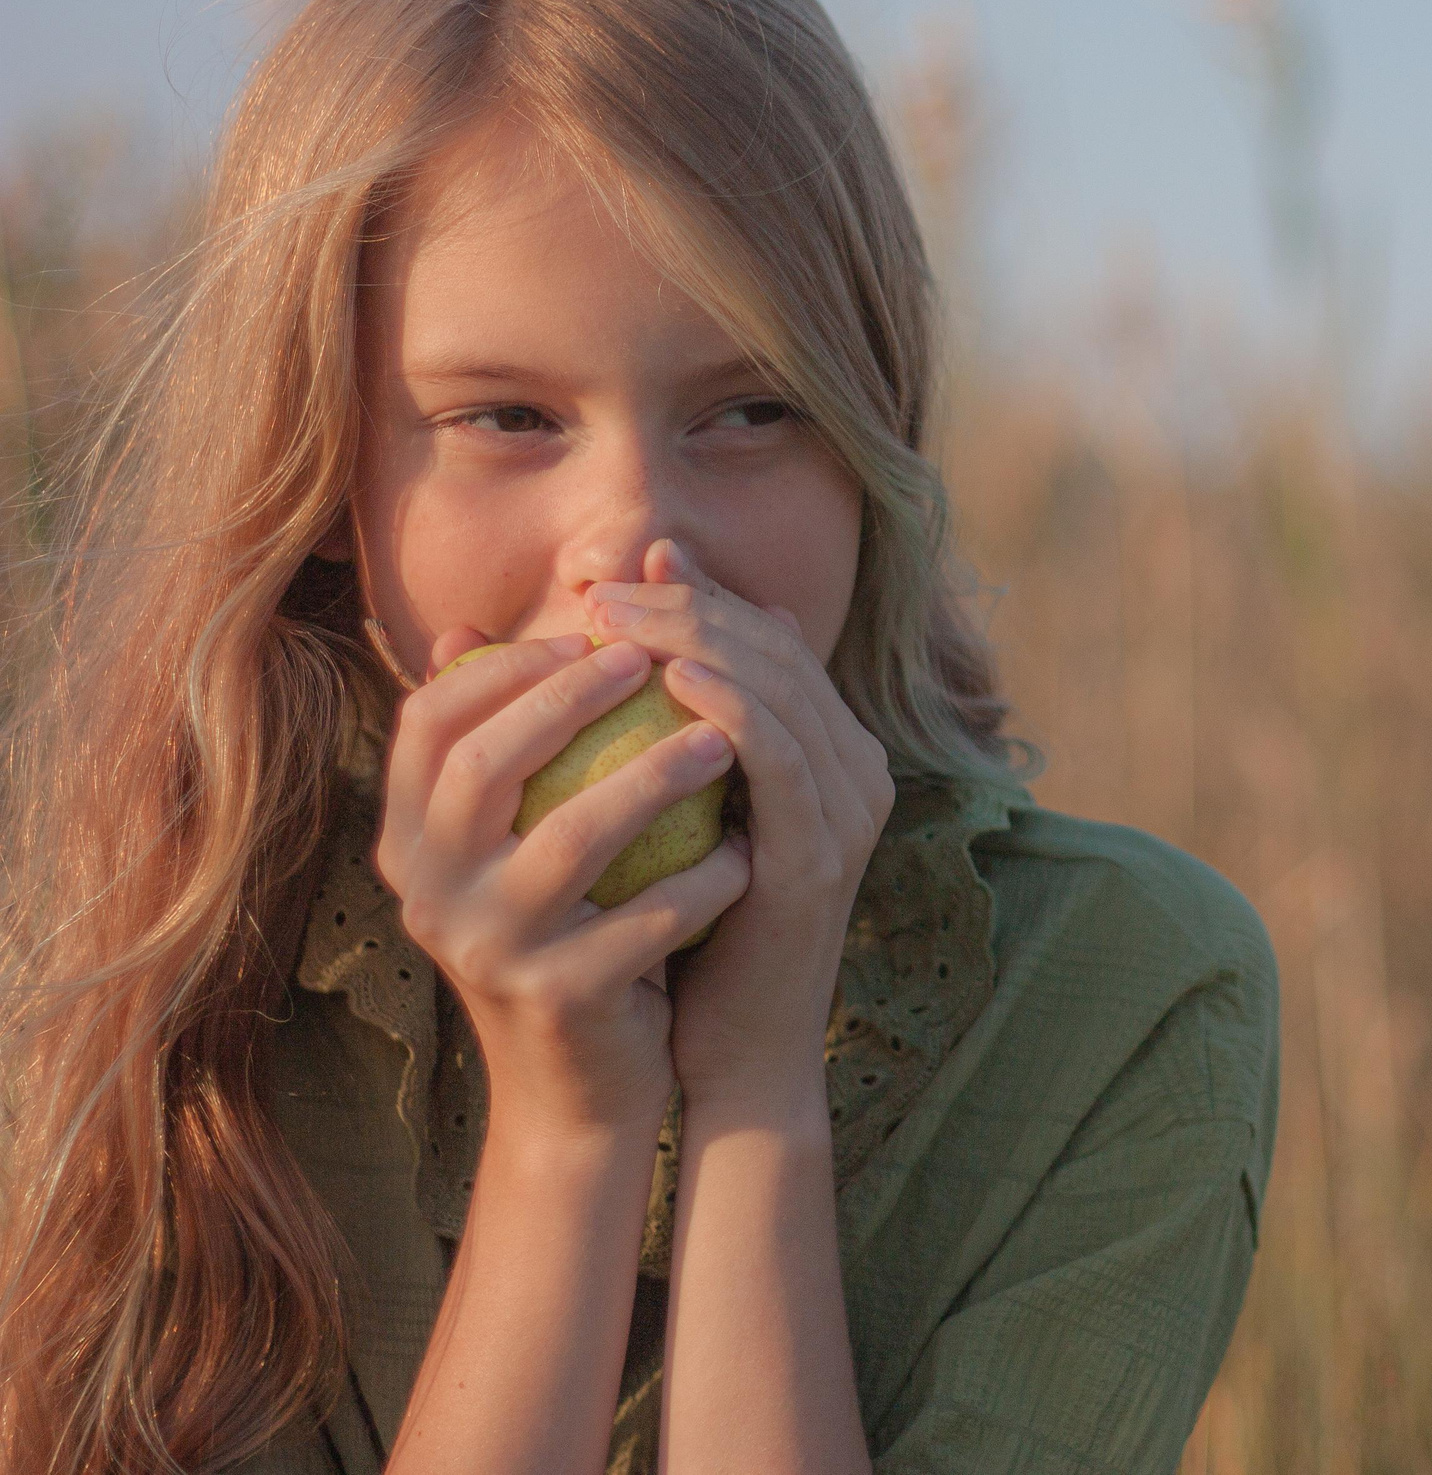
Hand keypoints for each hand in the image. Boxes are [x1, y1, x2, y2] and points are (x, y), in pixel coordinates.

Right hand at [373, 626, 751, 1142]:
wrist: (587, 1089)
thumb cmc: (576, 931)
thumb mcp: (534, 837)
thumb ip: (525, 739)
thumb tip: (516, 612)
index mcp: (413, 841)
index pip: (427, 722)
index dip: (504, 666)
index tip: (591, 633)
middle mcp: (428, 893)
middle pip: (480, 766)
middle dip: (569, 699)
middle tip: (654, 662)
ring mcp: (485, 951)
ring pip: (565, 842)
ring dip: (651, 779)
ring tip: (720, 744)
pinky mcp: (555, 1000)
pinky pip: (639, 923)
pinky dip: (700, 882)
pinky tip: (748, 852)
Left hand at [584, 538, 896, 1114]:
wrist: (733, 1055)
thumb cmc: (694, 934)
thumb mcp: (686, 819)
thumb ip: (672, 736)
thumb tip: (619, 649)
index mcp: (834, 754)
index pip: (770, 641)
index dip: (702, 593)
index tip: (624, 569)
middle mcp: (858, 772)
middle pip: (778, 650)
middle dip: (691, 603)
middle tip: (606, 588)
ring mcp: (848, 813)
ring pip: (780, 688)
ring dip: (697, 637)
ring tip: (618, 617)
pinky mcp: (821, 855)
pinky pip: (779, 757)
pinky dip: (731, 705)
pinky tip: (670, 678)